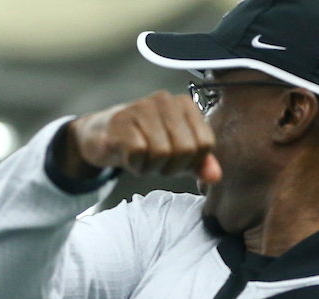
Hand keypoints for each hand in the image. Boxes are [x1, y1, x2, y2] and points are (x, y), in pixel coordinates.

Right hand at [61, 90, 221, 183]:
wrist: (101, 135)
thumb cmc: (143, 141)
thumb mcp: (175, 151)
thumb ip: (198, 162)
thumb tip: (216, 177)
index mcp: (185, 104)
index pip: (205, 144)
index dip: (191, 163)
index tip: (174, 161)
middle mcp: (165, 100)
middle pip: (185, 150)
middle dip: (170, 167)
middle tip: (155, 163)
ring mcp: (141, 108)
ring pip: (162, 152)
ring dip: (150, 167)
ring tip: (141, 159)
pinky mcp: (121, 122)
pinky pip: (138, 152)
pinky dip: (134, 164)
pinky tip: (128, 157)